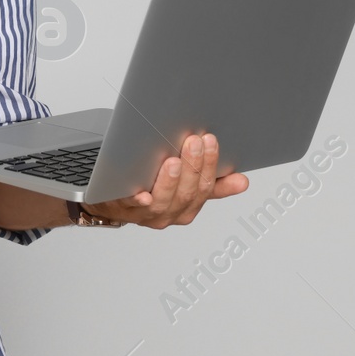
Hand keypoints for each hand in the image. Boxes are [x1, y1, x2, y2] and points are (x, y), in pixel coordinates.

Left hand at [84, 132, 247, 228]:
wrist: (112, 202)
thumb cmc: (152, 189)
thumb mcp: (185, 187)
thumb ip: (212, 184)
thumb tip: (242, 181)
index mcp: (188, 207)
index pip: (205, 188)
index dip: (210, 165)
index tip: (211, 141)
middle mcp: (170, 213)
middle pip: (187, 194)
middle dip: (193, 166)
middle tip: (194, 141)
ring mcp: (146, 214)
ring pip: (163, 201)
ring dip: (170, 181)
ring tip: (173, 161)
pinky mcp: (122, 208)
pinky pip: (131, 206)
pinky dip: (138, 201)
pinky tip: (143, 194)